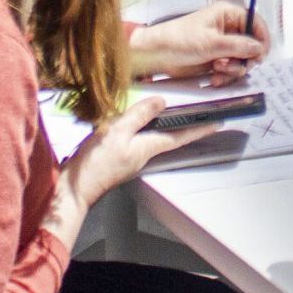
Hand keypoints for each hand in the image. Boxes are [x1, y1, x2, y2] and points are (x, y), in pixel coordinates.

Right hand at [43, 95, 216, 247]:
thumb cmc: (95, 164)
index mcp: (148, 147)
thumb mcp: (117, 133)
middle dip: (187, 127)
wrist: (75, 189)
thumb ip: (139, 116)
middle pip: (171, 136)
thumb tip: (160, 102)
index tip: (218, 121)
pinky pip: (139, 139)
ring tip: (178, 116)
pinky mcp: (119, 157)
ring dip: (168, 127)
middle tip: (202, 116)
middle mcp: (144, 153)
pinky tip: (140, 122)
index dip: (199, 128)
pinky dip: (146, 128)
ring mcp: (131, 156)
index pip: (180, 135)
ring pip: (155, 137)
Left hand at [128, 1, 269, 85]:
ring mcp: (223, 46)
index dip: (262, 39)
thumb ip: (238, 46)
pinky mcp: (216, 60)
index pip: (256, 22)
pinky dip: (224, 77)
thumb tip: (260, 49)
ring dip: (232, 70)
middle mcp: (228, 29)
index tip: (261, 56)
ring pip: (242, 61)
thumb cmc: (180, 40)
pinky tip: (213, 79)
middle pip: (251, 46)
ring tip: (216, 70)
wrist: (156, 55)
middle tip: (230, 66)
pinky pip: (230, 71)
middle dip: (243, 60)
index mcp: (228, 15)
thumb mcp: (211, 42)